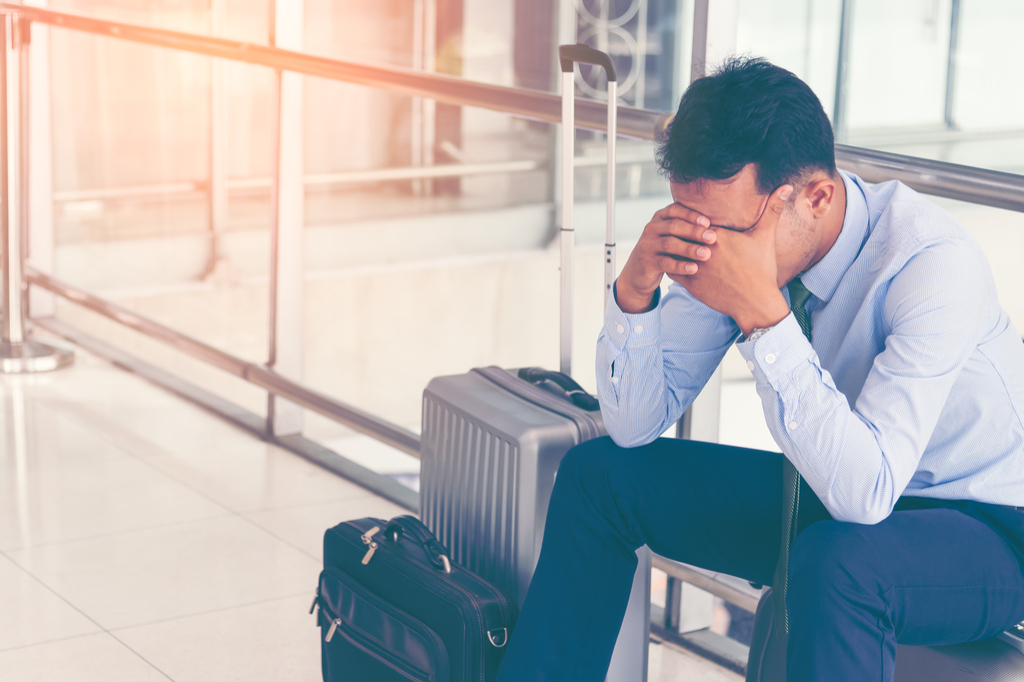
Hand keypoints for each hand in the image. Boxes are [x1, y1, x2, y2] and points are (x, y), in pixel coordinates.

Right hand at [616, 203, 717, 312]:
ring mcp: (647, 245)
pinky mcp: (646, 262)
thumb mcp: (671, 235)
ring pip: (669, 244)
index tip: (709, 222)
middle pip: (674, 226)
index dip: (692, 215)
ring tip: (706, 255)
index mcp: (659, 217)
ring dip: (689, 249)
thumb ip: (687, 226)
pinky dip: (680, 266)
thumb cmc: (664, 250)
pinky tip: (694, 269)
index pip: (675, 210)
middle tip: (713, 238)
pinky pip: (665, 262)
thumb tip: (718, 221)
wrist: (638, 271)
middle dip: (694, 231)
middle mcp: (651, 228)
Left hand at [674, 185, 793, 334]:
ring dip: (673, 248)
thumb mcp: (766, 236)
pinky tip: (674, 261)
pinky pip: (672, 269)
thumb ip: (772, 209)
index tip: (689, 217)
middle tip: (674, 228)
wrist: (756, 303)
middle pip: (682, 234)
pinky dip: (671, 264)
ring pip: (674, 252)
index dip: (691, 219)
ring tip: (672, 244)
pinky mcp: (691, 285)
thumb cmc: (762, 268)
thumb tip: (787, 185)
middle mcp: (704, 251)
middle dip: (680, 232)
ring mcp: (696, 268)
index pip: (694, 220)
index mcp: (718, 236)